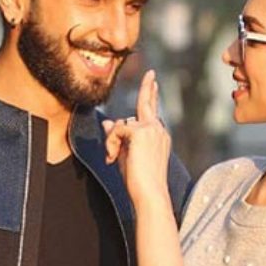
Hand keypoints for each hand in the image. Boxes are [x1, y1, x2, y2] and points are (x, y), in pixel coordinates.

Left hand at [103, 70, 170, 206]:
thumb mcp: (126, 155)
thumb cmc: (139, 180)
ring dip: (113, 140)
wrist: (150, 193)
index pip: (153, 112)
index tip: (153, 83)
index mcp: (158, 136)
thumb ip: (118, 138)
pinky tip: (113, 157)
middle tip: (151, 73)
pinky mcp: (140, 131)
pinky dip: (111, 143)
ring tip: (113, 158)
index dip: (152, 96)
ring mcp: (151, 129)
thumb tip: (108, 122)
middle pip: (146, 103)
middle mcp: (158, 130)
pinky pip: (116, 130)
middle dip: (148, 87)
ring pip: (122, 123)